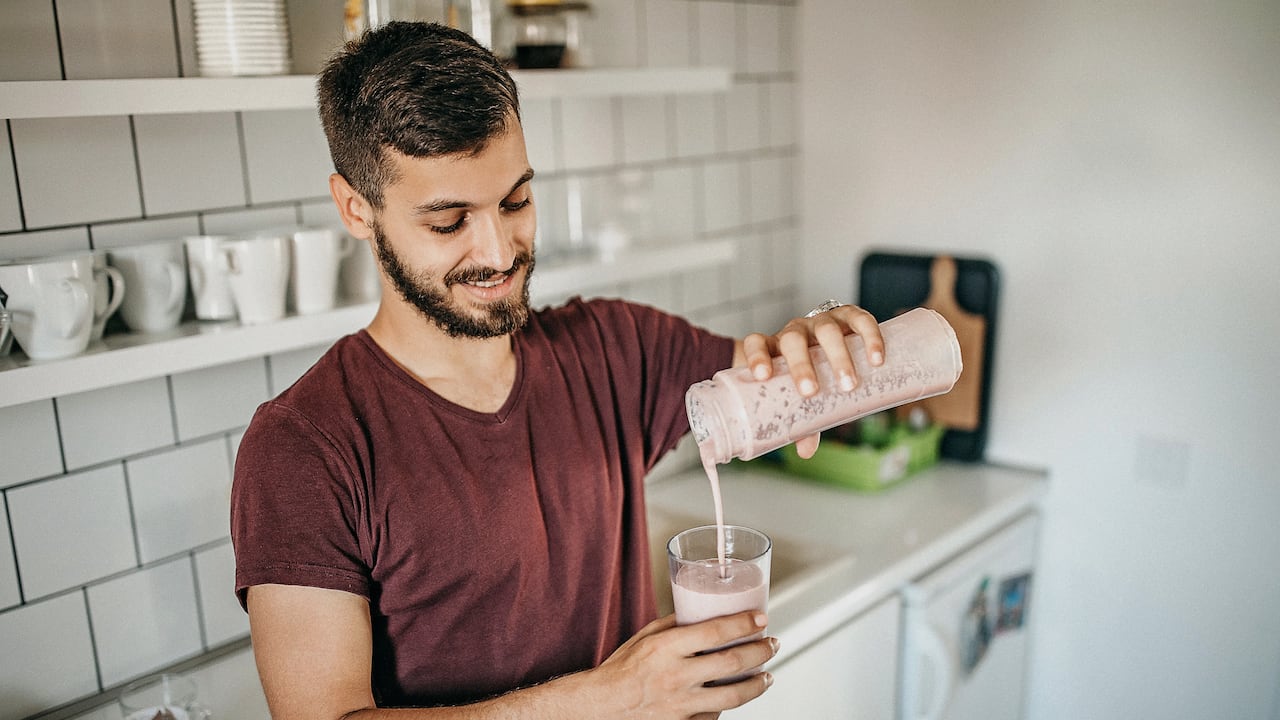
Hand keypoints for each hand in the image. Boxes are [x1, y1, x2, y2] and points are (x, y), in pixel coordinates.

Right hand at [583, 612, 778, 718]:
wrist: (602, 708)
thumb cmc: (621, 671)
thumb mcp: (644, 638)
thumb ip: (673, 625)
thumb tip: (701, 612)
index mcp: (665, 648)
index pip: (715, 631)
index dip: (743, 624)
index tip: (760, 619)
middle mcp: (675, 676)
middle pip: (732, 662)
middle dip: (760, 651)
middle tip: (772, 644)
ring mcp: (681, 705)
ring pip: (733, 695)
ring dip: (757, 684)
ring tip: (767, 676)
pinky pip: (715, 715)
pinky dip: (729, 704)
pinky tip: (735, 695)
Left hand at [736, 303, 884, 457]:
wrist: (836, 344)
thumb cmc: (813, 375)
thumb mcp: (804, 397)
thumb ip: (803, 422)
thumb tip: (805, 452)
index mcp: (776, 347)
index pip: (756, 343)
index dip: (756, 357)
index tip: (762, 376)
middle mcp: (797, 331)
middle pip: (793, 340)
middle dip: (801, 366)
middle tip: (811, 392)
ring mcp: (823, 321)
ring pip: (827, 330)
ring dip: (837, 356)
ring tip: (848, 383)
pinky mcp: (850, 316)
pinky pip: (860, 320)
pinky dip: (869, 337)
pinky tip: (876, 358)